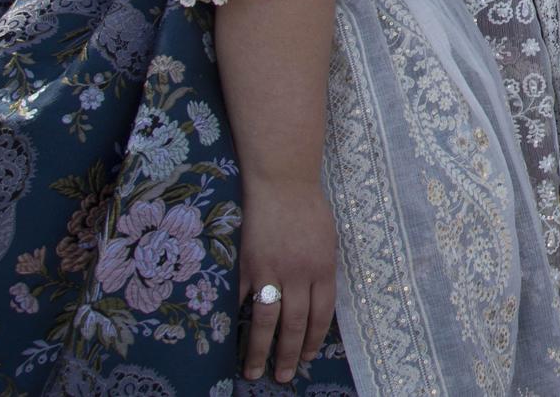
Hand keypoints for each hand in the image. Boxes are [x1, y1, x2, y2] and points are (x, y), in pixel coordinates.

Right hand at [238, 177, 337, 383]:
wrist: (282, 182)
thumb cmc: (309, 208)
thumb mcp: (327, 241)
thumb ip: (321, 272)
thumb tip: (316, 302)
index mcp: (323, 269)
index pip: (321, 315)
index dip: (313, 339)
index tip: (306, 358)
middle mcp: (299, 274)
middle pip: (294, 325)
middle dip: (288, 355)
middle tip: (283, 377)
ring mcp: (270, 272)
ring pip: (266, 321)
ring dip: (260, 351)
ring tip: (255, 372)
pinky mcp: (246, 266)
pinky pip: (240, 301)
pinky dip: (236, 322)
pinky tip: (231, 340)